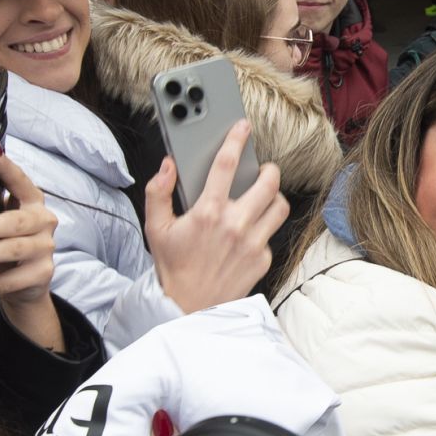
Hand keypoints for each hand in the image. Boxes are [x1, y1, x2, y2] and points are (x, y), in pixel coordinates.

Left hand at [0, 131, 64, 348]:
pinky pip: (7, 281)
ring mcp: (45, 249)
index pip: (19, 180)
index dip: (5, 166)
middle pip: (14, 223)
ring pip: (11, 252)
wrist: (22, 284)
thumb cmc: (1, 237)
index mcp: (31, 199)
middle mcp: (43, 221)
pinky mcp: (40, 275)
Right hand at [142, 120, 290, 312]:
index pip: (226, 164)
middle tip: (263, 169)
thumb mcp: (155, 228)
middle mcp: (234, 225)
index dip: (236, 140)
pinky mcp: (263, 260)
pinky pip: (272, 234)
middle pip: (268, 182)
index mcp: (208, 212)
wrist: (187, 308)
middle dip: (269, 169)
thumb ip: (158, 192)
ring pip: (280, 206)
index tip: (242, 128)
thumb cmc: (173, 268)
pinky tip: (250, 231)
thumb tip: (168, 166)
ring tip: (264, 197)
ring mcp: (253, 243)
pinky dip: (264, 228)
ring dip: (274, 197)